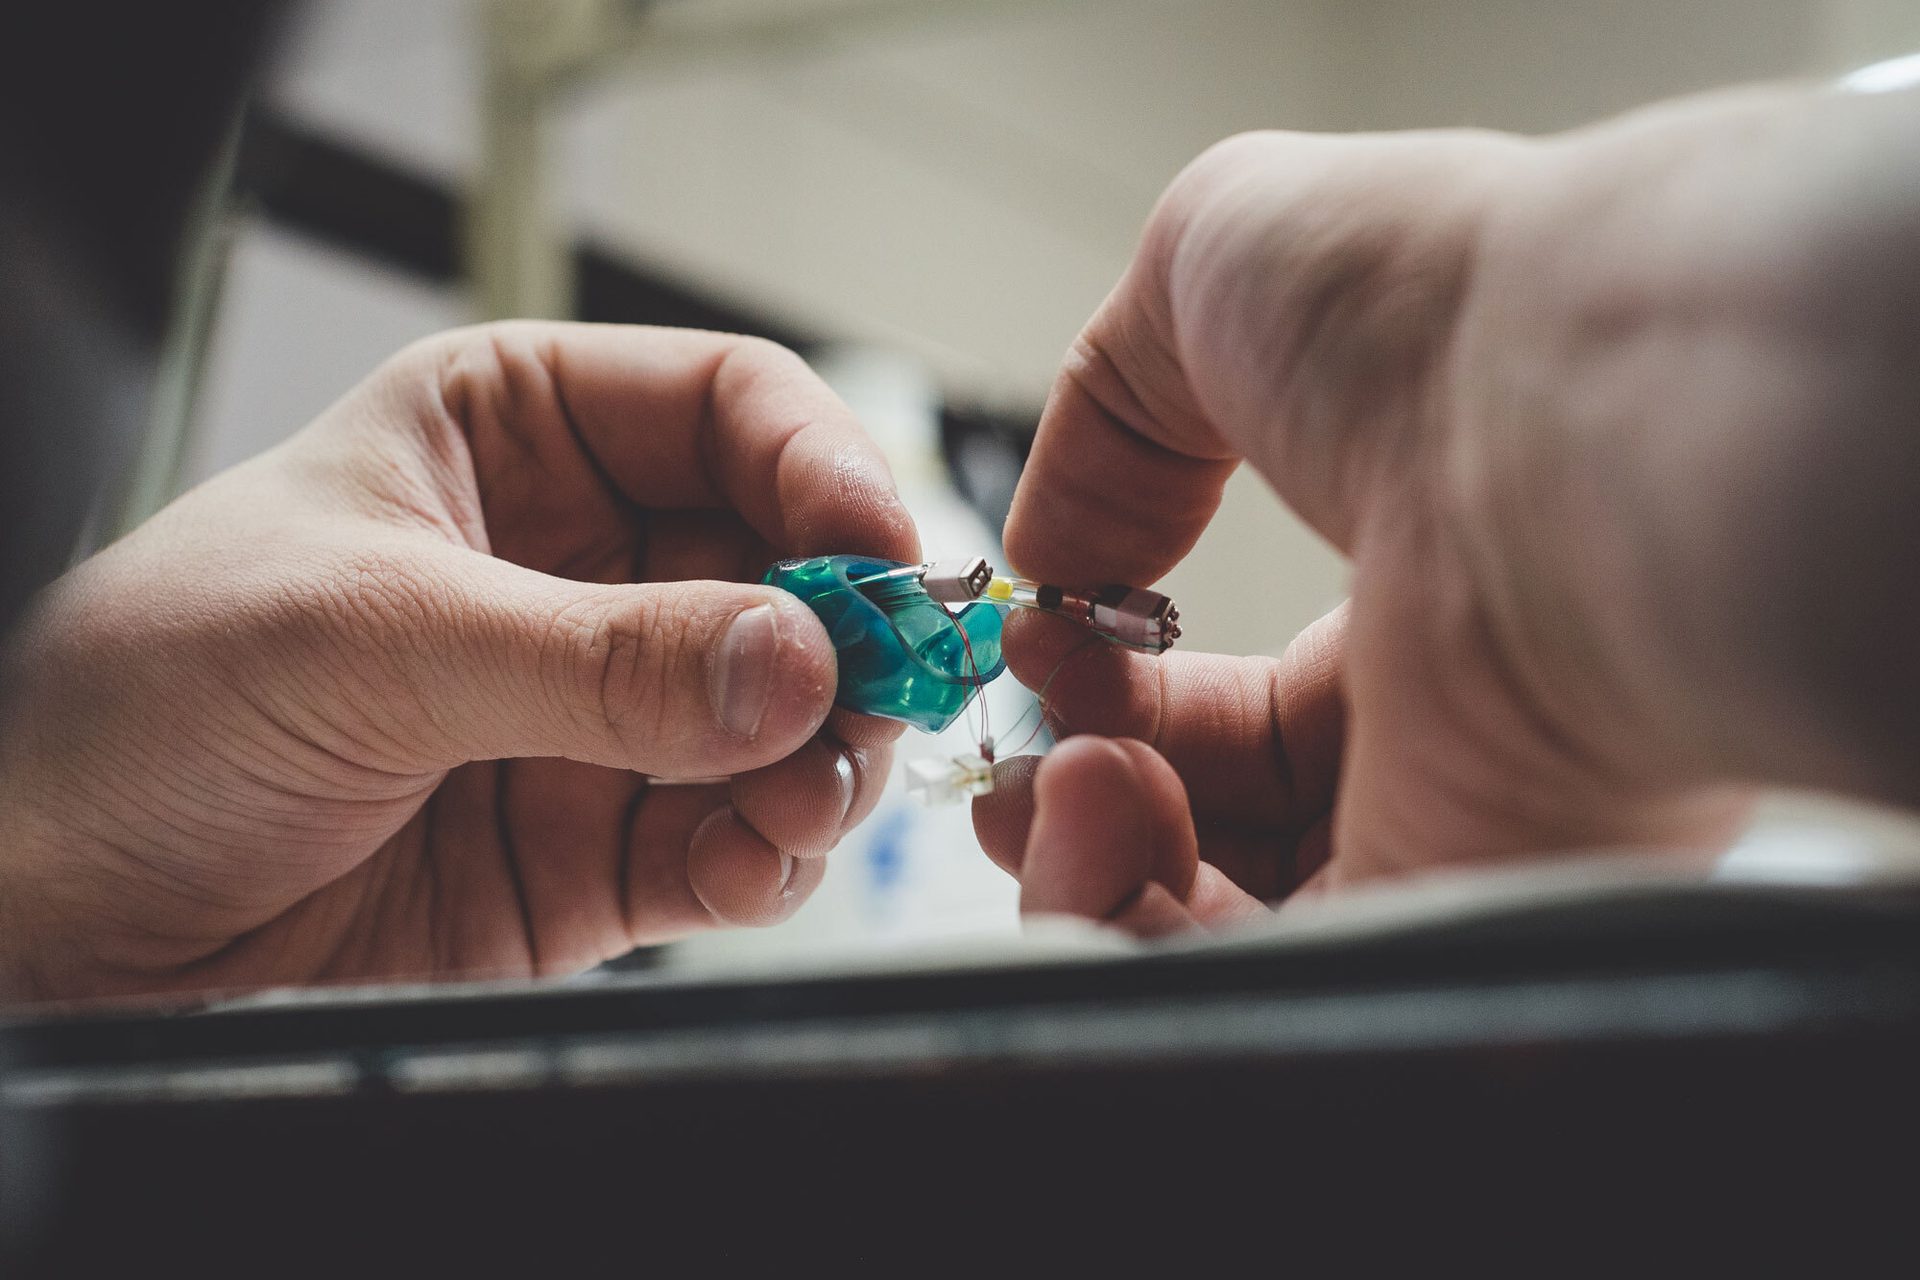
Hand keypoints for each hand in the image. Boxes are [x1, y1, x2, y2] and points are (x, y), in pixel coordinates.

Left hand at [0, 322, 917, 999]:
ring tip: (808, 792)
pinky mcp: (603, 847)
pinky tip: (756, 861)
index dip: (823, 467)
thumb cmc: (147, 694)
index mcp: (519, 438)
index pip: (729, 410)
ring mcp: (606, 713)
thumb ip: (599, 656)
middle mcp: (585, 568)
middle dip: (849, 630)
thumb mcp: (372, 635)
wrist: (59, 901)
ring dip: (827, 755)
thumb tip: (793, 662)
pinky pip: (735, 842)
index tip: (879, 547)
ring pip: (789, 715)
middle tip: (883, 686)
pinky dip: (771, 858)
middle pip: (790, 569)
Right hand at [976, 83, 1919, 931]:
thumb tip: (1049, 552)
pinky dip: (1127, 932)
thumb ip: (1109, 412)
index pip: (1233, 726)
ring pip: (1213, 942)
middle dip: (1079, 805)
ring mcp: (1448, 852)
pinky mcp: (1436, 931)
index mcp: (1414, 621)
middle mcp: (1446, 756)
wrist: (1572, 401)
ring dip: (1084, 870)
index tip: (1034, 658)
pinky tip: (1100, 820)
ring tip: (1071, 780)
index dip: (1109, 703)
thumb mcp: (1218, 269)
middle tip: (1025, 758)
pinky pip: (1245, 994)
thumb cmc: (1434, 305)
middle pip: (1209, 847)